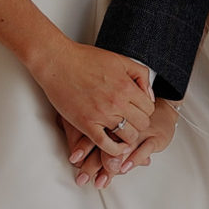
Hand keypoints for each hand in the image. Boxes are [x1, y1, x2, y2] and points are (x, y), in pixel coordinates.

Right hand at [30, 40, 154, 158]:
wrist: (58, 63)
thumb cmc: (86, 59)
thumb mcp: (120, 60)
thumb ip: (140, 75)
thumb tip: (150, 95)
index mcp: (126, 86)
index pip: (149, 108)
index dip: (145, 110)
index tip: (137, 110)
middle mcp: (117, 102)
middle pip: (142, 124)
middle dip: (139, 124)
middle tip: (130, 121)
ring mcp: (102, 115)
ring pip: (129, 137)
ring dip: (128, 137)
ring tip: (122, 132)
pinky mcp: (86, 125)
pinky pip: (108, 146)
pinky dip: (115, 150)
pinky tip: (114, 145)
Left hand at [66, 102, 177, 188]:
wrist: (161, 106)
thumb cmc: (133, 115)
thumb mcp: (114, 120)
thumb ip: (95, 134)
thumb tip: (77, 154)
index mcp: (114, 115)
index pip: (96, 131)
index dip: (83, 146)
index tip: (74, 160)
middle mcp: (128, 122)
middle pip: (107, 144)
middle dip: (92, 165)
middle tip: (83, 178)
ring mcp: (141, 130)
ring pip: (124, 149)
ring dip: (110, 168)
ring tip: (100, 180)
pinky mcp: (157, 137)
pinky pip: (145, 148)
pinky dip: (133, 159)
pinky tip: (124, 168)